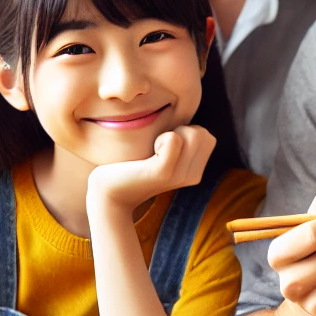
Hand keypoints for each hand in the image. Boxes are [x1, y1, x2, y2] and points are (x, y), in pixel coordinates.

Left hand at [87, 126, 215, 212]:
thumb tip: (187, 122)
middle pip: (203, 134)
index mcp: (195, 172)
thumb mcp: (161, 155)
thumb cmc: (131, 167)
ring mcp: (179, 176)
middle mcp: (192, 176)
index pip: (207, 137)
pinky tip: (148, 153)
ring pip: (193, 134)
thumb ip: (178, 142)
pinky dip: (161, 139)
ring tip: (153, 150)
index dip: (186, 133)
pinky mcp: (163, 173)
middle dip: (181, 130)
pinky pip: (174, 139)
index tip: (165, 146)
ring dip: (170, 133)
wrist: (109, 194)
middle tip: (158, 146)